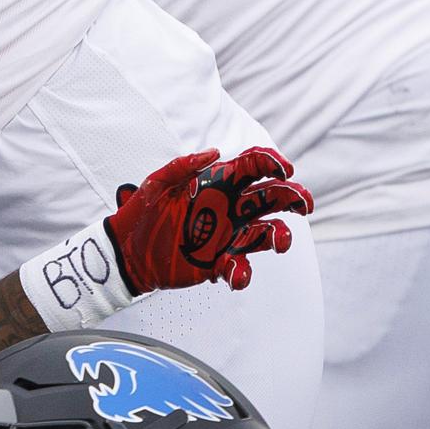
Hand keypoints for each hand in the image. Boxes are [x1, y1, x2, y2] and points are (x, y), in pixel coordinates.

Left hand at [105, 146, 311, 293]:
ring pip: (266, 232)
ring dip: (280, 236)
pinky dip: (242, 273)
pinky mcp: (218, 262)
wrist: (127, 251)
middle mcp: (229, 208)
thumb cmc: (141, 212)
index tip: (285, 170)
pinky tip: (235, 276)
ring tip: (281, 242)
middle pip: (271, 198)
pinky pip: (240, 266)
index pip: (254, 167)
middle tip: (303, 204)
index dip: (273, 164)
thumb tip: (215, 152)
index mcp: (217, 184)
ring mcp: (227, 235)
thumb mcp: (156, 184)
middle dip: (292, 197)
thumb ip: (182, 166)